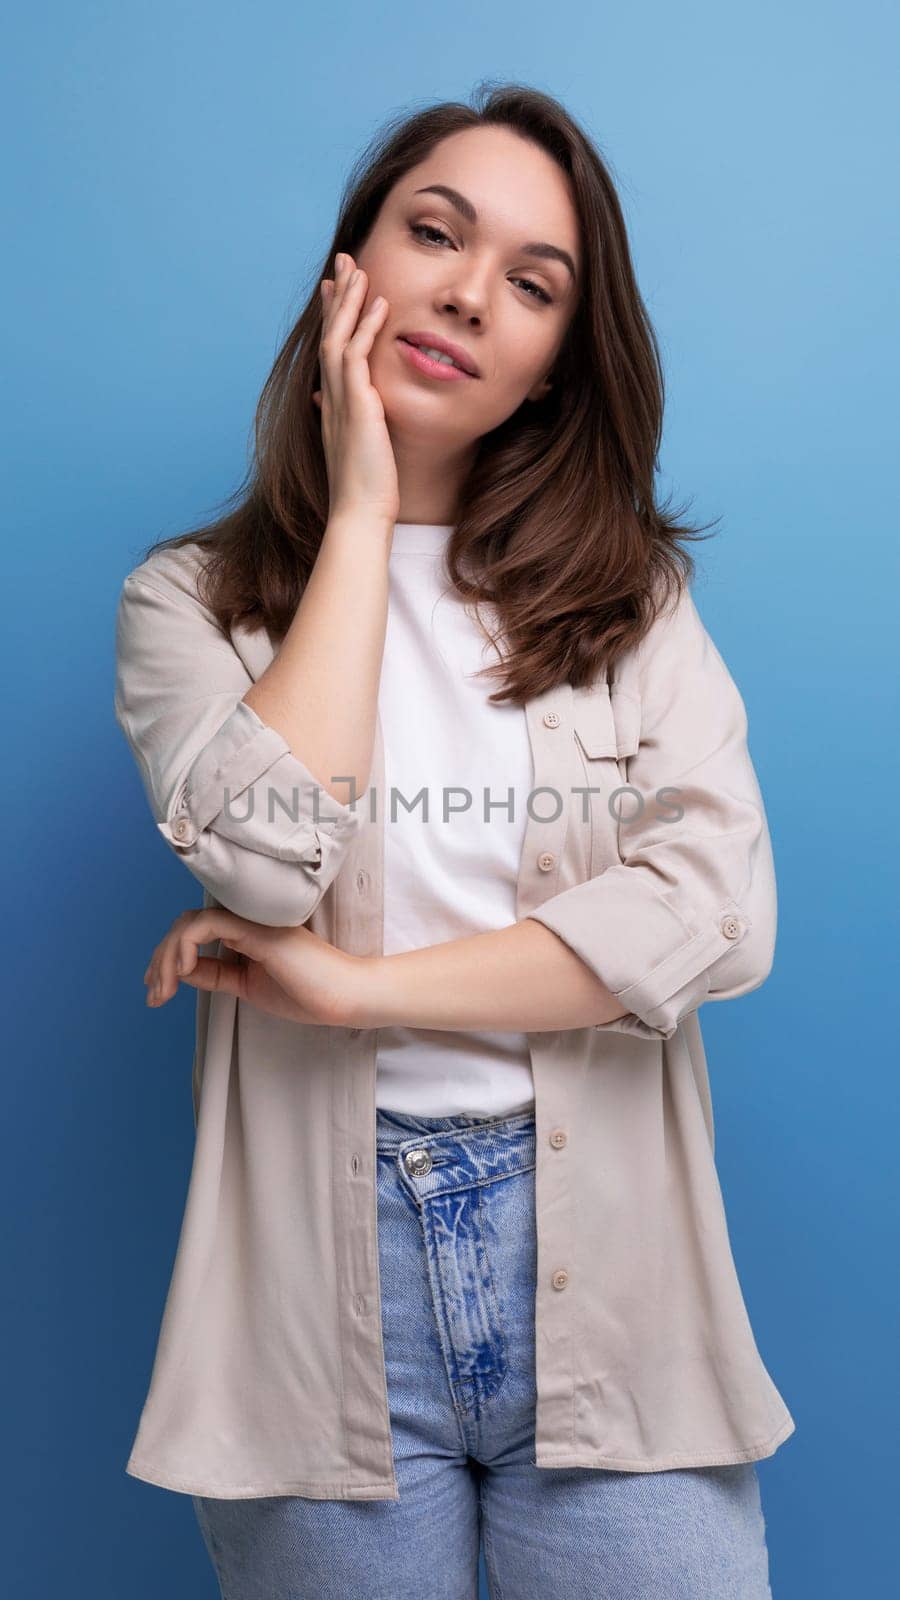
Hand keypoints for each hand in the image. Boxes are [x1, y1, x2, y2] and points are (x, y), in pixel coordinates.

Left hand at [142, 907, 373, 1026]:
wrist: (345, 996)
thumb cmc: (309, 992)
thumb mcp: (247, 987)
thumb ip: (217, 975)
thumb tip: (183, 972)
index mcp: (244, 933)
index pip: (193, 933)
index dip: (167, 960)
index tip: (156, 992)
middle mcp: (244, 921)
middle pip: (184, 926)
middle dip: (159, 960)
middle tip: (152, 994)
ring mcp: (251, 922)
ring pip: (189, 924)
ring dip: (166, 957)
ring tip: (162, 989)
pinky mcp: (256, 930)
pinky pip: (206, 926)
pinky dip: (186, 947)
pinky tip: (184, 972)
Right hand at [314, 251, 399, 527]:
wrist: (359, 513)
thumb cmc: (364, 489)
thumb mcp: (358, 449)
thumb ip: (349, 424)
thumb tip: (332, 408)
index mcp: (333, 405)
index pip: (331, 351)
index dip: (332, 318)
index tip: (334, 289)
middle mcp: (331, 397)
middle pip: (330, 334)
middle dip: (337, 296)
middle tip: (343, 262)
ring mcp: (340, 399)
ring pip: (339, 337)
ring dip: (349, 301)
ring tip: (359, 269)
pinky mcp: (356, 406)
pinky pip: (358, 356)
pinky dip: (366, 328)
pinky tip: (379, 304)